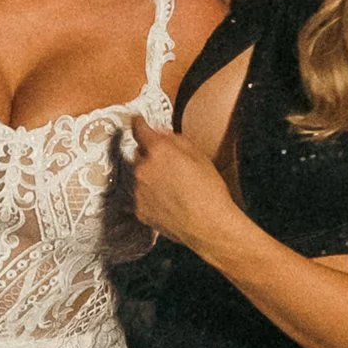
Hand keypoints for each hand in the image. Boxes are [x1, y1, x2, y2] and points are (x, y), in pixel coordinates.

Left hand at [119, 121, 239, 258]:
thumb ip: (176, 140)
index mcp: (158, 151)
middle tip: (170, 166)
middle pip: (139, 155)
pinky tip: (169, 202)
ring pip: (139, 177)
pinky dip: (150, 196)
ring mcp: (138, 191)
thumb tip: (160, 134)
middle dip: (150, 157)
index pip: (139, 130)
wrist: (209, 226)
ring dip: (150, 177)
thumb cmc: (209, 191)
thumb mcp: (199, 156)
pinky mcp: (139, 210)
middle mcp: (142, 169)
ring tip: (173, 188)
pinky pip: (141, 196)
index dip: (139, 124)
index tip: (137, 121)